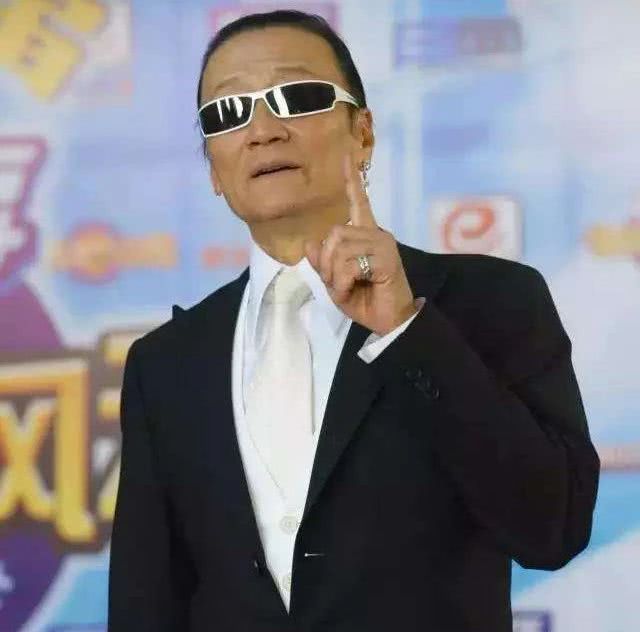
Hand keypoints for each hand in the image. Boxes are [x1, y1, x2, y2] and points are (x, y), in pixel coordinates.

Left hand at [304, 154, 418, 335]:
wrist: (388, 322)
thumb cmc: (364, 300)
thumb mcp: (335, 281)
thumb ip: (323, 262)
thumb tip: (309, 243)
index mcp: (365, 236)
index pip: (358, 203)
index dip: (352, 181)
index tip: (346, 156)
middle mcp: (376, 234)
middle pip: (334, 233)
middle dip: (327, 263)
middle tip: (337, 283)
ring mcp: (383, 244)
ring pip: (339, 249)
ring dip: (334, 275)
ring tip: (347, 288)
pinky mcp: (386, 259)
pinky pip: (349, 265)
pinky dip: (343, 283)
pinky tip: (355, 290)